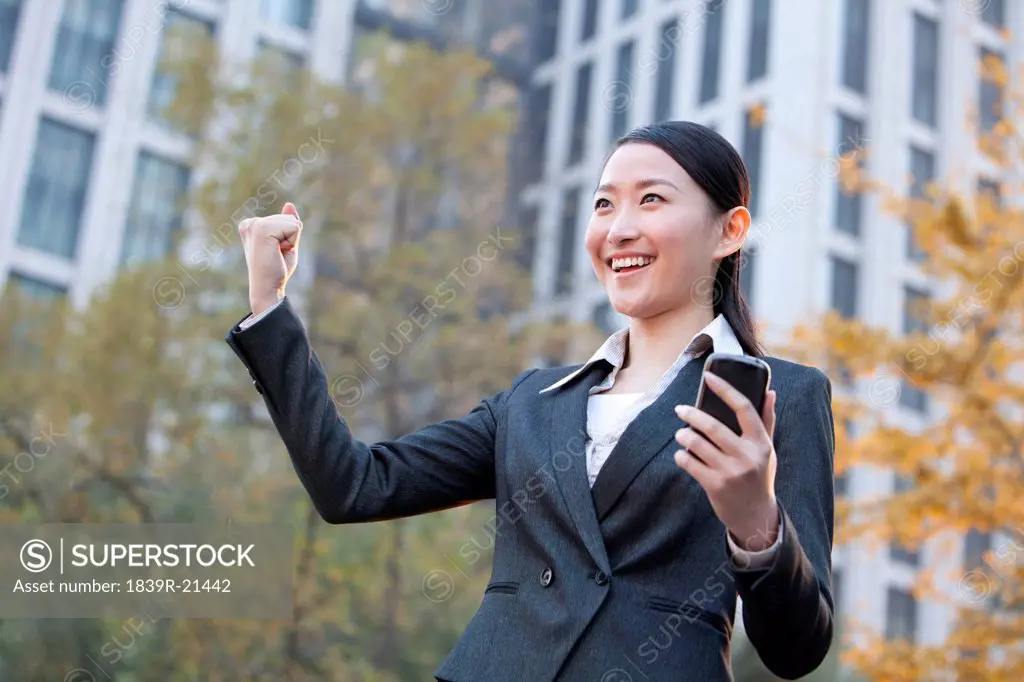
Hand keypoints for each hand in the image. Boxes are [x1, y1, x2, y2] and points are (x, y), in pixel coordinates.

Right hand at [239, 202, 301, 314]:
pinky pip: (294, 227)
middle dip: (290, 238)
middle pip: (290, 218)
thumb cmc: (276, 270)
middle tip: (276, 255)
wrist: (268, 289)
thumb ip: (287, 224)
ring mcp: (254, 225)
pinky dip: (292, 242)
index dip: (288, 237)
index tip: (275, 252)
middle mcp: (250, 222)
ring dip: (291, 240)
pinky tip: (277, 253)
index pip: (286, 219)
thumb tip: (289, 204)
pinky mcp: (261, 230)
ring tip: (276, 254)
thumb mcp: (286, 242)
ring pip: (292, 222)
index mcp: (251, 225)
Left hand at [673, 372, 779, 550]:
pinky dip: (682, 456)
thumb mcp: (767, 450)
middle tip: (680, 410)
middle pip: (713, 426)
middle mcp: (747, 456)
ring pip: (697, 444)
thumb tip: (770, 392)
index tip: (708, 377)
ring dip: (683, 436)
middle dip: (691, 415)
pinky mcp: (715, 486)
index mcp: (760, 442)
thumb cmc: (759, 476)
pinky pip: (690, 463)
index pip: (744, 408)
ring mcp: (731, 472)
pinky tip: (682, 454)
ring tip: (680, 434)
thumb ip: (767, 421)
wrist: (756, 515)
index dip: (725, 390)